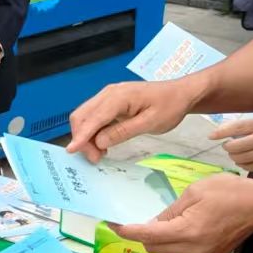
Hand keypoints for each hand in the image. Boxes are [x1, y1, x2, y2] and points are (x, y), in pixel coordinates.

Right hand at [65, 80, 194, 162]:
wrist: (180, 93)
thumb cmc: (170, 106)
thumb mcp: (150, 123)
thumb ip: (123, 131)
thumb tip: (99, 141)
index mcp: (119, 96)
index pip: (93, 118)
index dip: (81, 136)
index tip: (71, 151)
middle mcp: (109, 93)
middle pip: (82, 115)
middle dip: (82, 138)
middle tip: (95, 158)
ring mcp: (108, 96)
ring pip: (85, 116)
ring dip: (86, 136)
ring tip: (100, 154)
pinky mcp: (110, 102)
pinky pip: (94, 116)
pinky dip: (93, 131)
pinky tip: (103, 143)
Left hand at [111, 173, 252, 252]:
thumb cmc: (230, 192)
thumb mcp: (194, 192)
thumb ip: (171, 210)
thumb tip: (154, 222)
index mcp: (188, 231)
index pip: (149, 235)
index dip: (128, 231)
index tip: (114, 225)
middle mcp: (194, 249)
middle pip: (155, 248)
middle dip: (140, 236)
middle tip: (130, 221)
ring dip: (156, 240)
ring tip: (152, 223)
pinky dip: (172, 243)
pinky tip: (173, 229)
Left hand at [212, 108, 252, 172]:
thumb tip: (238, 125)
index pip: (238, 128)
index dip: (222, 132)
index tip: (211, 135)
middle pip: (238, 146)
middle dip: (228, 147)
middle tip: (227, 145)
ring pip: (243, 158)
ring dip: (234, 156)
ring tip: (234, 153)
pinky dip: (244, 165)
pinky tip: (243, 161)